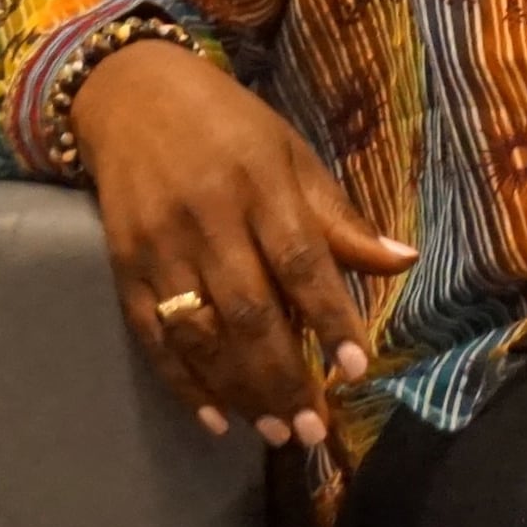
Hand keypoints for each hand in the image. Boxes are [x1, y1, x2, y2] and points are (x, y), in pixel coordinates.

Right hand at [76, 39, 416, 446]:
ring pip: (202, 333)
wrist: (130, 94)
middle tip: (315, 430)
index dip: (331, 318)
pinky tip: (215, 418)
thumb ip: (340, 217)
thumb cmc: (230, 126)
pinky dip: (182, 382)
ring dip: (240, 390)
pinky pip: (152, 336)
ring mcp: (160, 246)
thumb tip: (404, 262)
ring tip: (277, 432)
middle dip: (286, 377)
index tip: (357, 369)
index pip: (301, 261)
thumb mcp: (293, 154)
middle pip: (250, 311)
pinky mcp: (122, 266)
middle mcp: (208, 218)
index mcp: (261, 184)